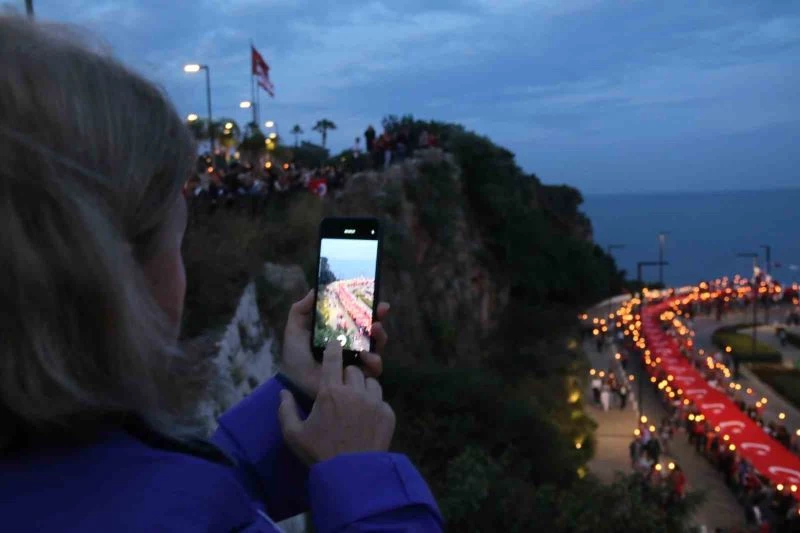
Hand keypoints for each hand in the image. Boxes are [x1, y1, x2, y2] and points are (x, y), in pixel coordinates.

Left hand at [278, 290, 388, 397]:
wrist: (294, 382)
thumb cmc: (295, 356)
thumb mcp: (295, 329)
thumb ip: (301, 310)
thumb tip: (313, 290)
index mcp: (340, 331)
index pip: (358, 317)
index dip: (370, 307)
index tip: (376, 299)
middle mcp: (352, 344)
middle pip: (373, 330)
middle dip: (380, 319)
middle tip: (380, 311)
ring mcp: (358, 361)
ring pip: (378, 347)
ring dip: (380, 337)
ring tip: (375, 330)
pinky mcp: (359, 377)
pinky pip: (374, 369)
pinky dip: (374, 361)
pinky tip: (366, 355)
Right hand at [278, 341, 395, 464]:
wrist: (351, 475)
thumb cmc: (319, 453)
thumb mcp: (294, 434)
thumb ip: (285, 410)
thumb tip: (283, 393)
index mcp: (330, 392)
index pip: (333, 359)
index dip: (333, 348)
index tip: (335, 343)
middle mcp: (353, 391)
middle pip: (353, 370)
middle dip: (347, 376)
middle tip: (342, 390)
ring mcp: (373, 402)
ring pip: (370, 382)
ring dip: (363, 388)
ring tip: (356, 403)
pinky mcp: (387, 414)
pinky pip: (381, 401)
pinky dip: (374, 406)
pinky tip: (367, 420)